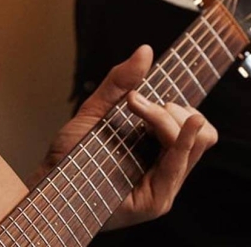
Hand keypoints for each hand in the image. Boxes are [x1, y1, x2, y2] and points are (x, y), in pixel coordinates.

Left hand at [29, 45, 216, 229]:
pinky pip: (178, 164)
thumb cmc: (71, 151)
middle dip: (174, 108)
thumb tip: (145, 50)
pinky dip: (181, 139)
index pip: (195, 124)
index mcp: (158, 147)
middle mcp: (166, 167)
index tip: (149, 92)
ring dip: (166, 117)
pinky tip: (180, 120)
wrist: (49, 180)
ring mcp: (163, 185)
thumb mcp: (98, 108)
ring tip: (136, 110)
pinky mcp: (155, 200)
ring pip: (195, 142)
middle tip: (137, 104)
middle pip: (202, 132)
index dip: (182, 104)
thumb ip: (122, 81)